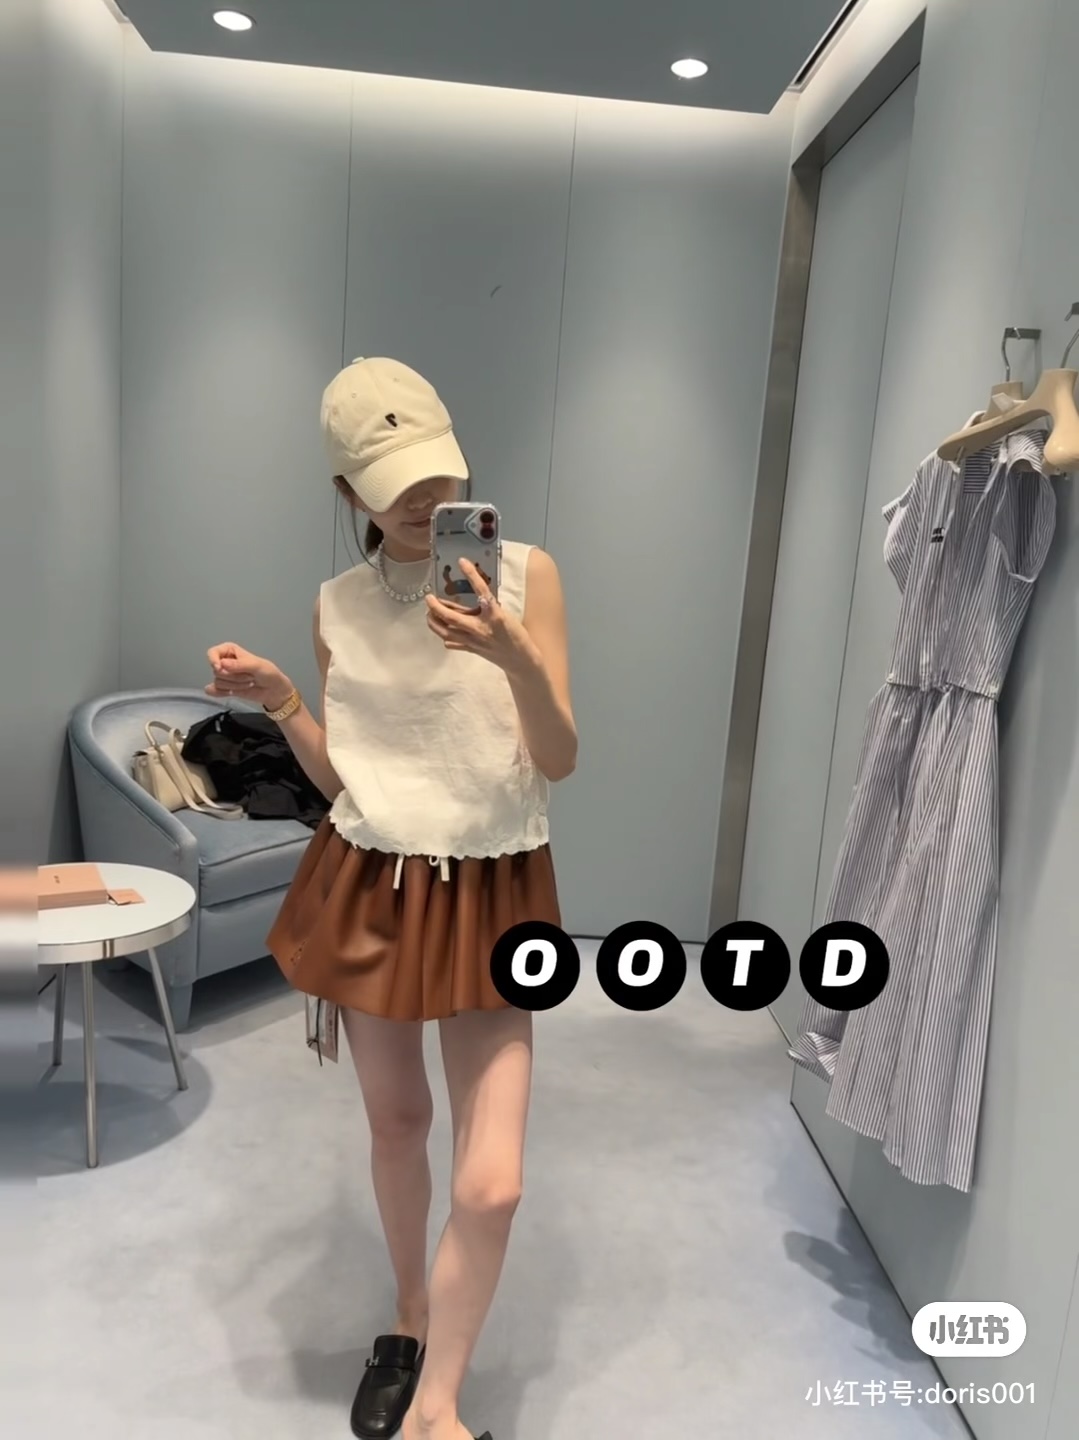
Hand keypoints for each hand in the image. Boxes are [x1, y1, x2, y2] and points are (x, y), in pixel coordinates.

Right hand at [206, 643, 291, 708]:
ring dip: (235, 685)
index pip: (213, 652)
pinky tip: (232, 692)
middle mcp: (225, 662)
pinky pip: (214, 690)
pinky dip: (221, 693)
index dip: (214, 660)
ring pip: (218, 682)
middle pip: (217, 670)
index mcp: (231, 651)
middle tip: (249, 676)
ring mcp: (225, 676)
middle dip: (234, 676)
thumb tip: (223, 664)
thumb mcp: (257, 665)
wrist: (274, 691)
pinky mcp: (225, 688)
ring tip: (248, 682)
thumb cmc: (268, 673)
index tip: (220, 667)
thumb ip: (240, 664)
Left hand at [424, 559, 537, 673]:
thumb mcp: (505, 616)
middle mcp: (480, 628)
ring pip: (446, 632)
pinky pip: (453, 643)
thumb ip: (488, 607)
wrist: (520, 660)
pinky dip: (445, 637)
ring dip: (434, 622)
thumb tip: (473, 597)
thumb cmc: (516, 636)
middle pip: (451, 617)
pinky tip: (443, 632)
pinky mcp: (471, 650)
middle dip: (436, 607)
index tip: (462, 561)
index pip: (481, 591)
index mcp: (494, 615)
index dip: (472, 575)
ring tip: (429, 613)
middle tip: (428, 597)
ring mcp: (474, 641)